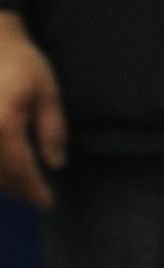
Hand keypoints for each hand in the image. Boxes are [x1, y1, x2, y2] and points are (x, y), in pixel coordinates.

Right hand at [0, 16, 64, 213]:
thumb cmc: (21, 64)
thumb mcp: (47, 94)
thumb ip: (52, 131)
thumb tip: (55, 165)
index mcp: (3, 128)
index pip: (20, 172)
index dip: (34, 191)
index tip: (46, 204)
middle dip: (16, 191)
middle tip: (33, 197)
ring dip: (0, 184)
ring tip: (18, 187)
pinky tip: (1, 168)